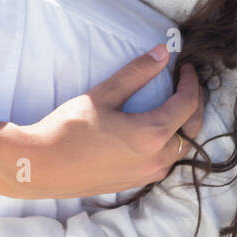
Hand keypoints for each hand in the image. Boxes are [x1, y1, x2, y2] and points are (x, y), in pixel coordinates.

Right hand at [0, 46, 203, 198]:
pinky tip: (155, 132)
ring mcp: (147, 175)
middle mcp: (157, 159)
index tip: (185, 67)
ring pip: (181, 150)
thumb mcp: (103, 95)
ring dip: (185, 127)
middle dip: (194, 104)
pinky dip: (170, 144)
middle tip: (185, 84)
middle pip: (193, 130)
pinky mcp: (135, 183)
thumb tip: (163, 53)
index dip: (191, 83)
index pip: (187, 104)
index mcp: (153, 134)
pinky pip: (165, 163)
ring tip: (174, 106)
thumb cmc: (69, 129)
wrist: (42, 166)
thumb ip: (136, 73)